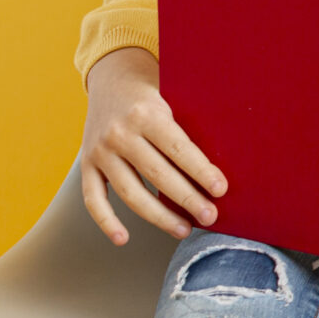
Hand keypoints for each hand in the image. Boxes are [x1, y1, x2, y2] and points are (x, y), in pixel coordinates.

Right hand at [80, 47, 226, 245]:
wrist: (112, 78)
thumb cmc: (156, 91)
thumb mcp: (175, 95)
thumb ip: (192, 121)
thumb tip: (231, 153)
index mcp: (147, 113)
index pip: (178, 148)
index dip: (201, 171)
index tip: (221, 190)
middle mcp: (120, 133)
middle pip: (157, 175)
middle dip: (187, 199)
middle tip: (211, 217)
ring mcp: (100, 151)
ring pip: (130, 193)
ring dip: (158, 216)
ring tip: (184, 229)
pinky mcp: (87, 165)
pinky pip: (93, 199)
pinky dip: (106, 221)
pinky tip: (123, 239)